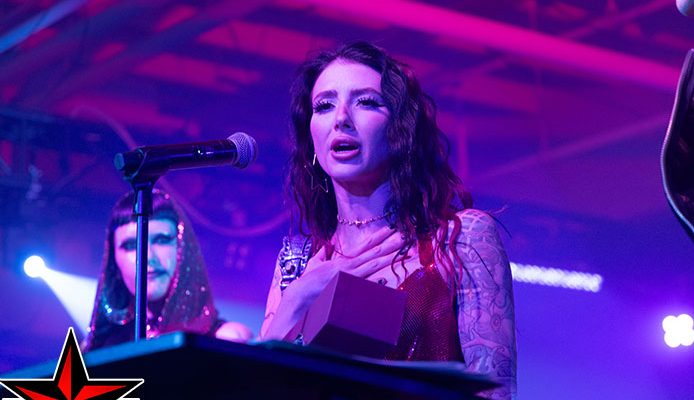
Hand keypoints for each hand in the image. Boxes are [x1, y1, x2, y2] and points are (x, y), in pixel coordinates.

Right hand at [263, 226, 403, 339]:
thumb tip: (326, 245)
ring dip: (390, 258)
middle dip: (391, 244)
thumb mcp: (315, 263)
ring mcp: (351, 276)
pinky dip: (377, 281)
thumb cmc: (308, 281)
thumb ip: (322, 254)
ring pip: (375, 264)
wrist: (302, 294)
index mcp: (344, 259)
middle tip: (406, 237)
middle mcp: (350, 265)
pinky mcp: (349, 287)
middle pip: (375, 252)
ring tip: (405, 252)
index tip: (391, 229)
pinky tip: (389, 277)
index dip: (379, 236)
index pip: (365, 245)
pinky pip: (367, 283)